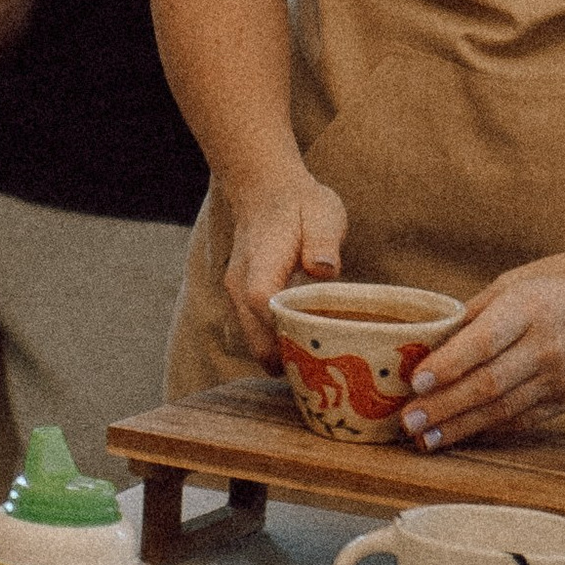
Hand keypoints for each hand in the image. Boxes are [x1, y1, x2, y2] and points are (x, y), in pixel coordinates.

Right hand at [222, 165, 347, 366]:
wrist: (266, 189)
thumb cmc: (300, 203)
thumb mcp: (322, 212)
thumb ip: (323, 241)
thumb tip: (323, 269)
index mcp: (261, 260)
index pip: (260, 300)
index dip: (284, 327)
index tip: (314, 343)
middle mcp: (240, 282)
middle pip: (255, 336)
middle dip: (287, 360)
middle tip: (325, 374)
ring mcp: (238, 294)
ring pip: (255, 341)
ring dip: (283, 357)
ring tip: (321, 365)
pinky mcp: (244, 301)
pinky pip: (257, 334)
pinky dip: (278, 347)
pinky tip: (307, 348)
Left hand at [395, 248, 564, 450]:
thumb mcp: (519, 279)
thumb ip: (478, 311)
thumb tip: (435, 339)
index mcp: (529, 308)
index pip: (481, 343)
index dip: (446, 365)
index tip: (414, 382)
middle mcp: (545, 346)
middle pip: (487, 384)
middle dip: (443, 407)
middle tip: (407, 421)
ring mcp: (560, 377)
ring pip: (502, 409)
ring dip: (461, 426)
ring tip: (426, 438)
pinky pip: (523, 418)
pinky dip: (490, 428)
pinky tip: (462, 434)